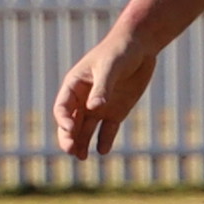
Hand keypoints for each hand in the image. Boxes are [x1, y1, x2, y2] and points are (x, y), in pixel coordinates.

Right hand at [52, 28, 158, 158]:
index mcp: (75, 85)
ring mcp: (99, 107)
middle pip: (71, 123)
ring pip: (86, 130)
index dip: (63, 120)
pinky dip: (104, 141)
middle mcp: (83, 99)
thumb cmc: (120, 51)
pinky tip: (103, 150)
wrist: (140, 46)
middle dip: (69, 138)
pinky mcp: (115, 112)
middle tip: (71, 151)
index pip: (62, 107)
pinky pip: (107, 131)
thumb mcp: (110, 67)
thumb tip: (93, 109)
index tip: (70, 129)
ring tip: (82, 158)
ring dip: (82, 143)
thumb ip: (102, 88)